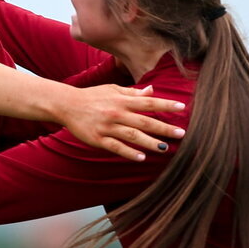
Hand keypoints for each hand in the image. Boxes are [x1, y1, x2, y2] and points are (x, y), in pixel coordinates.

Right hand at [58, 83, 184, 161]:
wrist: (66, 105)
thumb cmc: (92, 96)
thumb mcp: (113, 90)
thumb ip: (133, 93)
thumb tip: (152, 90)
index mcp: (122, 100)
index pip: (148, 102)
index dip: (165, 105)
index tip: (182, 108)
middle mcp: (117, 113)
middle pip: (144, 121)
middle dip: (164, 128)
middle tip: (181, 133)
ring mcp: (107, 127)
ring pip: (132, 136)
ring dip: (150, 143)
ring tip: (165, 149)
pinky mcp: (98, 139)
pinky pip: (116, 147)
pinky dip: (129, 153)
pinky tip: (142, 157)